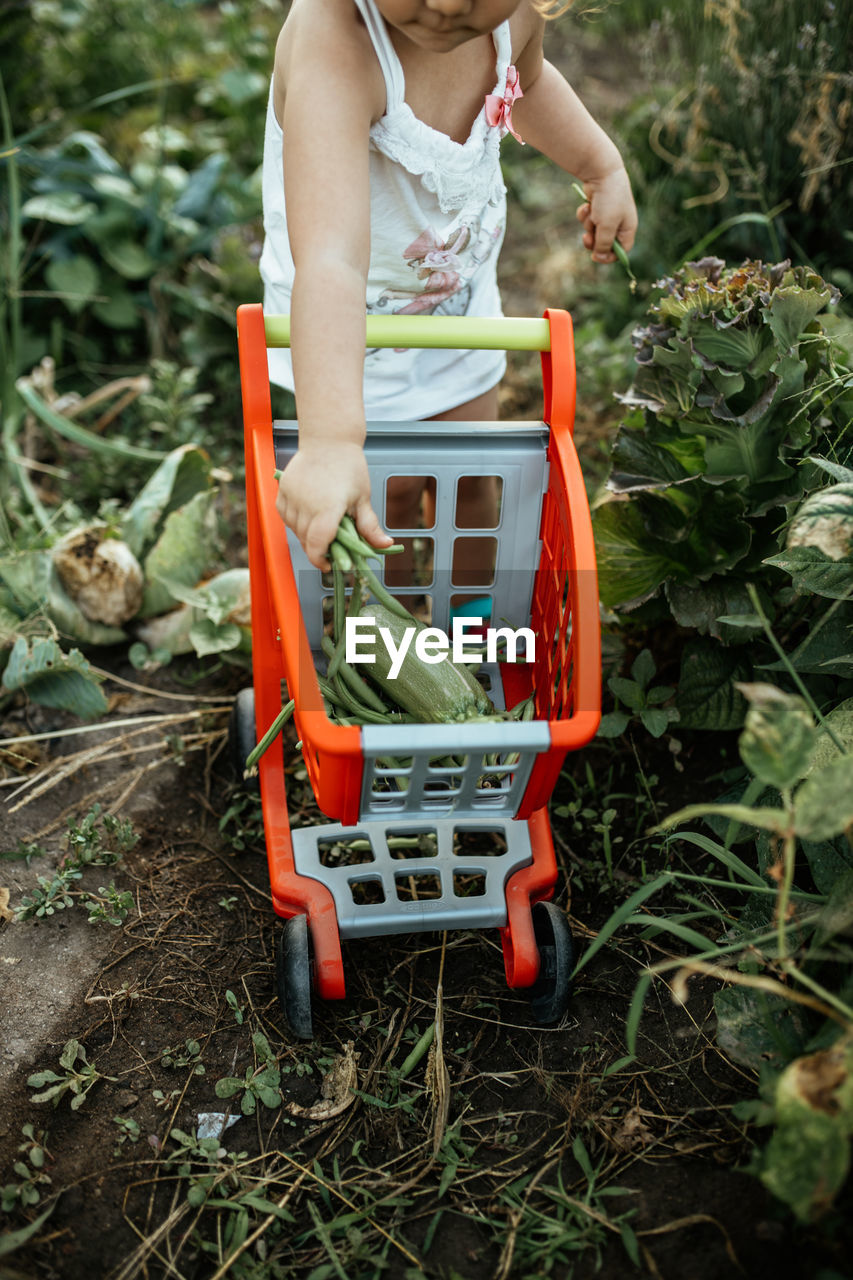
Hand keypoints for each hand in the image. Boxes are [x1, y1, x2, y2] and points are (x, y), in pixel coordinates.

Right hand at [275, 441, 391, 569]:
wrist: (328, 439)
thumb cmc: (349, 467)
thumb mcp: (363, 497)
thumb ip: (369, 526)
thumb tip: (386, 546)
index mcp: (328, 508)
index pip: (317, 545)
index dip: (321, 560)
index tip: (329, 565)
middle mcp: (306, 504)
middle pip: (307, 540)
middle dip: (318, 548)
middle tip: (332, 546)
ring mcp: (291, 497)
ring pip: (295, 530)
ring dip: (307, 535)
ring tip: (322, 525)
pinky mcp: (282, 491)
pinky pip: (286, 517)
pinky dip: (295, 521)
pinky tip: (308, 515)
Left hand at [574, 166, 637, 264]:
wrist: (601, 172)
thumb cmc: (608, 200)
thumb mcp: (606, 226)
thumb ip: (603, 244)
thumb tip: (599, 257)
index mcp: (627, 229)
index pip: (621, 251)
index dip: (608, 257)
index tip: (595, 257)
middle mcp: (619, 223)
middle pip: (604, 243)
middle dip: (593, 241)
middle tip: (586, 237)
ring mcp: (607, 215)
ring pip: (593, 231)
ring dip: (588, 225)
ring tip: (590, 213)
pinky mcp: (596, 208)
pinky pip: (588, 219)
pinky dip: (585, 214)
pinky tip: (587, 205)